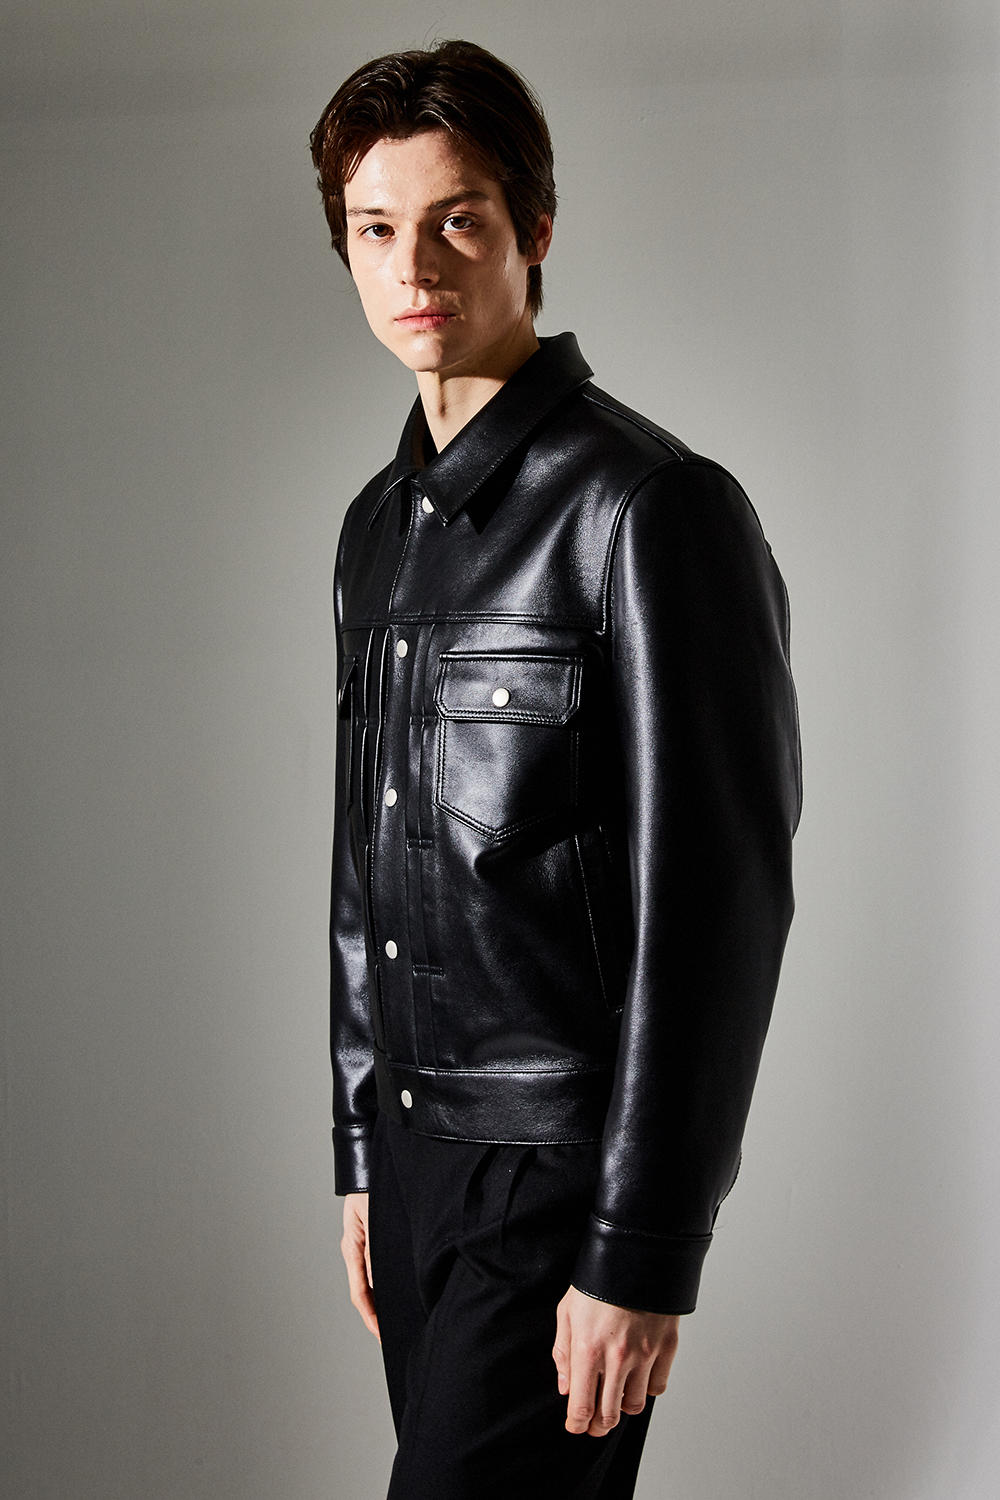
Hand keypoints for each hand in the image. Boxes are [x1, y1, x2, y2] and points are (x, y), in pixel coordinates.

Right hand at [341, 1192, 379, 1341]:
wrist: (369, 1168)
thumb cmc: (369, 1189)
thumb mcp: (371, 1218)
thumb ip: (373, 1249)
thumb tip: (377, 1281)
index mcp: (352, 1249)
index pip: (359, 1292)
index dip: (370, 1316)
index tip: (380, 1333)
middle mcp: (355, 1252)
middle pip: (364, 1293)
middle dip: (375, 1316)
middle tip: (389, 1336)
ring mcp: (363, 1248)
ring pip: (369, 1284)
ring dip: (379, 1303)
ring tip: (394, 1321)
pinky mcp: (371, 1242)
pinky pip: (374, 1271)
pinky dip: (382, 1287)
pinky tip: (394, 1293)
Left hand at [552, 1285, 679, 1435]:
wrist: (634, 1254)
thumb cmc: (597, 1281)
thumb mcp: (567, 1311)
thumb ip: (562, 1352)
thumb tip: (565, 1387)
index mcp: (588, 1351)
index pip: (581, 1408)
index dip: (576, 1425)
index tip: (575, 1426)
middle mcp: (617, 1359)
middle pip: (609, 1416)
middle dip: (598, 1426)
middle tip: (594, 1425)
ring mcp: (644, 1355)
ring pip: (635, 1406)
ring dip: (623, 1409)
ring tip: (615, 1401)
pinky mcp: (666, 1348)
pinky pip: (657, 1387)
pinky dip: (647, 1389)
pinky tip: (638, 1379)